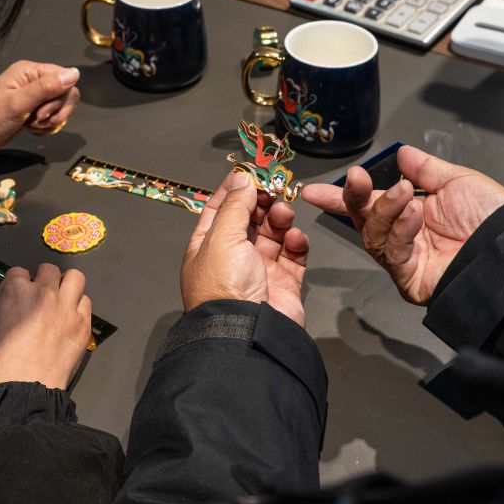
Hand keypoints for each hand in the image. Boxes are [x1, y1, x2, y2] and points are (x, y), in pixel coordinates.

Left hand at [0, 60, 80, 153]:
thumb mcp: (18, 103)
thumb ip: (47, 88)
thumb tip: (73, 73)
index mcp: (29, 71)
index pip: (65, 78)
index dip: (61, 97)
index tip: (44, 110)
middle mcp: (34, 81)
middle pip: (67, 93)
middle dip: (57, 112)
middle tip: (37, 119)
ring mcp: (35, 96)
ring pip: (62, 107)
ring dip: (52, 121)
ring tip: (33, 125)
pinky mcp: (35, 110)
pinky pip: (53, 118)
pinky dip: (46, 127)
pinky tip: (32, 129)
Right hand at [0, 264, 91, 389]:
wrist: (23, 388)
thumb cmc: (1, 365)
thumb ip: (4, 307)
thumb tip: (13, 304)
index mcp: (14, 291)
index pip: (19, 272)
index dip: (20, 283)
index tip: (22, 291)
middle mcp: (43, 292)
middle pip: (49, 270)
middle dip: (45, 279)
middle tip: (43, 292)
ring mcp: (65, 307)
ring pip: (75, 277)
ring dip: (67, 284)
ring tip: (63, 297)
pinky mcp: (82, 323)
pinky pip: (86, 302)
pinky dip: (79, 306)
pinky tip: (72, 316)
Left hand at [181, 172, 309, 325]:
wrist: (248, 332)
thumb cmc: (224, 290)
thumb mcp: (222, 237)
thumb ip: (234, 205)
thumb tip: (241, 178)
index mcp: (207, 247)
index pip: (219, 209)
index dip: (235, 189)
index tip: (251, 171)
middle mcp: (231, 258)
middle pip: (249, 219)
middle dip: (262, 202)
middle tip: (273, 189)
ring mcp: (258, 270)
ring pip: (273, 234)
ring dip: (280, 218)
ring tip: (283, 214)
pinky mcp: (283, 283)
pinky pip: (293, 254)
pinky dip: (296, 242)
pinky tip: (294, 237)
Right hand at [301, 146, 503, 304]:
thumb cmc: (494, 218)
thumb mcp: (456, 181)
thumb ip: (425, 169)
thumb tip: (401, 153)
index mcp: (411, 213)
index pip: (368, 204)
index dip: (340, 197)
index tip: (313, 190)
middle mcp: (404, 236)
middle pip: (363, 220)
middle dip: (355, 198)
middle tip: (357, 179)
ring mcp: (406, 259)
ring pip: (373, 235)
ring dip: (386, 209)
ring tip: (407, 194)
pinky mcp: (410, 278)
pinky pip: (392, 252)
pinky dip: (400, 229)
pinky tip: (415, 213)